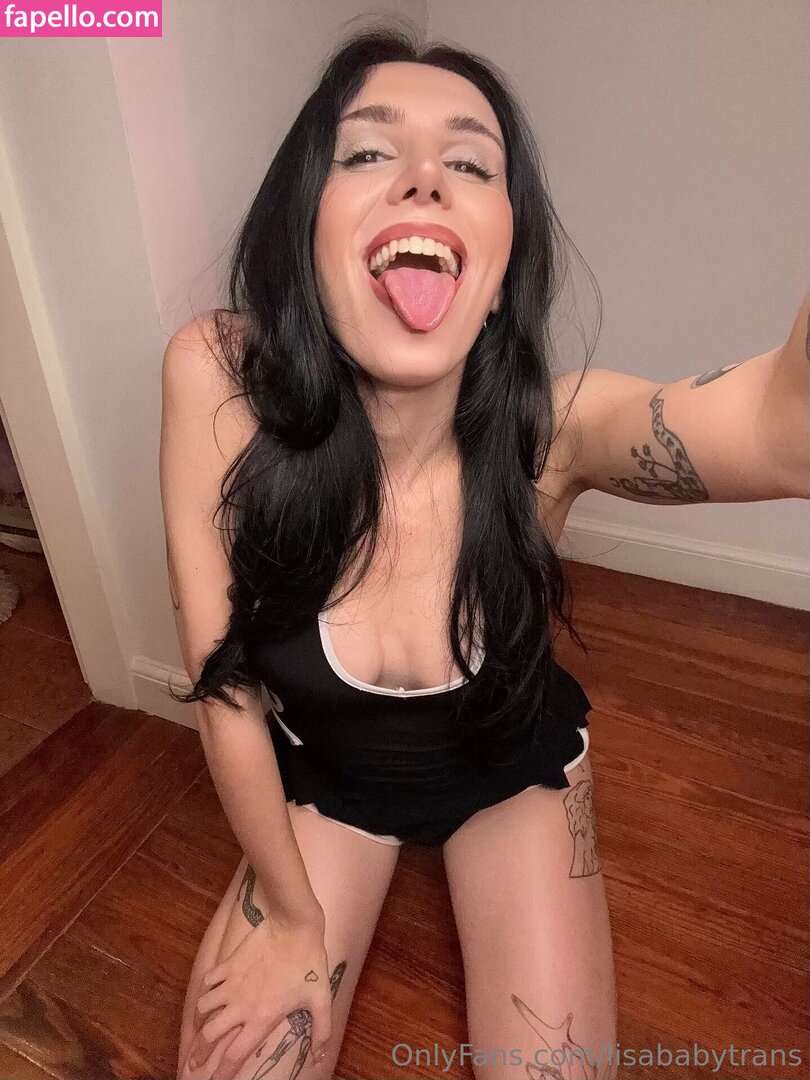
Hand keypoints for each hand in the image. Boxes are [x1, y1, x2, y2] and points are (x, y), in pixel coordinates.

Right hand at [182, 915, 334, 1079]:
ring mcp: (231, 984)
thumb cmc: (310, 962)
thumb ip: (321, 1030)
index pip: (234, 1056)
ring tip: (201, 1024)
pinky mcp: (228, 964)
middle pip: (208, 1037)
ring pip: (202, 1008)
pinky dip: (205, 988)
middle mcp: (240, 1006)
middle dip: (199, 1052)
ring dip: (200, 1019)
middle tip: (195, 1060)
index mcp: (261, 1019)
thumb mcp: (321, 998)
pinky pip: (208, 980)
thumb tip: (320, 1056)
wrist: (293, 926)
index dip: (221, 1074)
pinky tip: (210, 990)